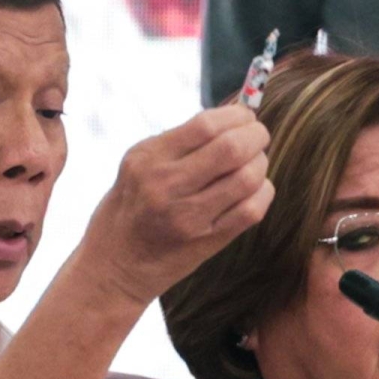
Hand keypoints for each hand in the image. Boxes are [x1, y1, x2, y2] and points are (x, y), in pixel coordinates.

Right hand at [78, 103, 273, 305]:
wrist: (115, 264)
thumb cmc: (131, 206)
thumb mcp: (139, 164)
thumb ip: (181, 141)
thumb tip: (234, 115)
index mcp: (148, 159)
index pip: (206, 125)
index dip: (237, 115)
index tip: (245, 115)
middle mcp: (166, 186)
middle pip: (232, 149)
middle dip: (256, 136)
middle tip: (258, 136)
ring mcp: (187, 216)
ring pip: (247, 178)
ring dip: (260, 164)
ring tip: (254, 163)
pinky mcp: (206, 241)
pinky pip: (251, 210)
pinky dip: (263, 192)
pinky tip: (255, 189)